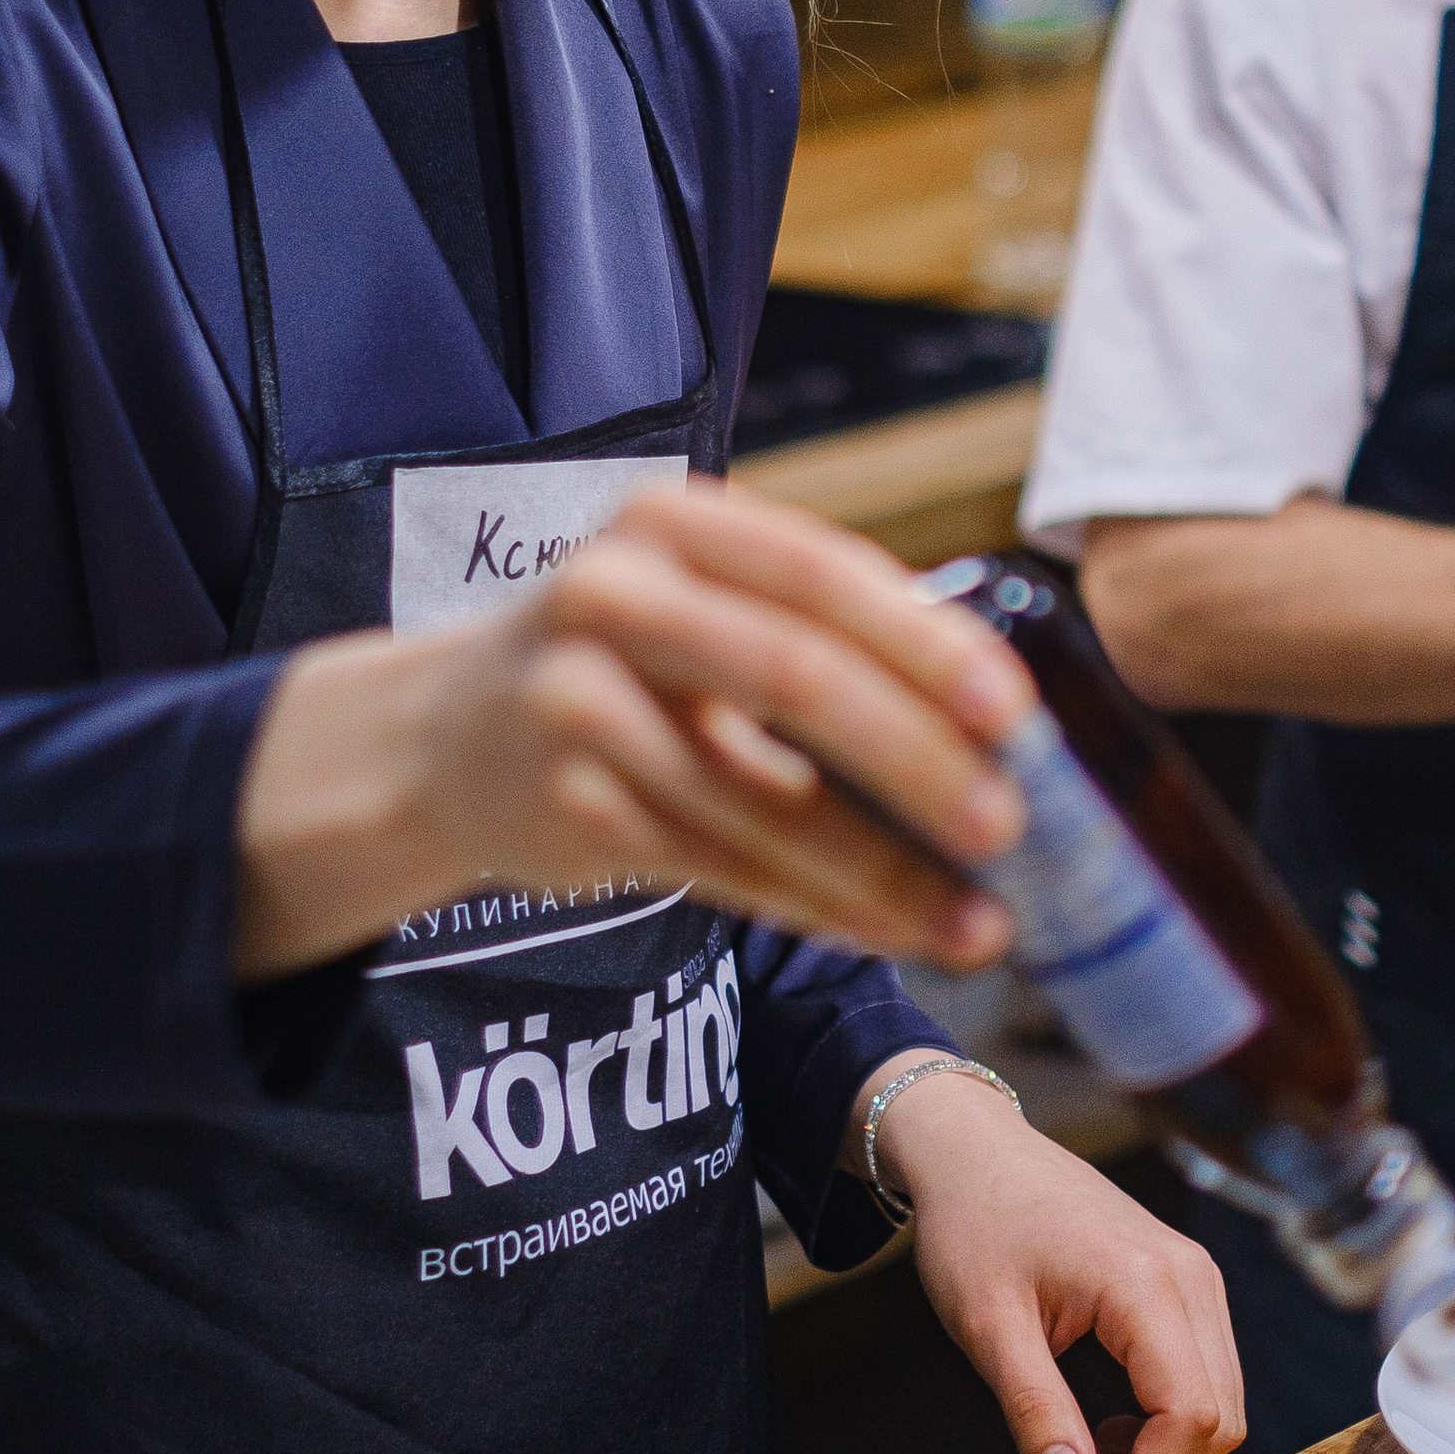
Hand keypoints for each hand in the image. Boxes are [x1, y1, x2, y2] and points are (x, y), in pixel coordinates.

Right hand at [234, 483, 1030, 977]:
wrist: (440, 736)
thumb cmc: (619, 664)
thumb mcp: (696, 602)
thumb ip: (819, 631)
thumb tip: (996, 718)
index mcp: (673, 525)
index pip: (819, 575)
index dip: (925, 644)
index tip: (1014, 711)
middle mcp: (613, 598)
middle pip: (796, 678)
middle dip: (917, 760)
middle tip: (1007, 825)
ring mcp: (578, 704)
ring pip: (759, 800)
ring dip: (881, 871)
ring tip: (975, 921)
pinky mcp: (566, 807)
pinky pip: (720, 867)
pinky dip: (816, 904)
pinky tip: (885, 928)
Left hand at [867, 1057, 1245, 1453]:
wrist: (973, 1149)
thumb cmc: (974, 1224)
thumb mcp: (988, 1328)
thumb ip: (1036, 1414)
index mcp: (1145, 1284)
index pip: (1192, 1417)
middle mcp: (1189, 1275)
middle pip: (1220, 1416)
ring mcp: (1193, 1273)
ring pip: (1219, 1397)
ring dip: (1165, 1447)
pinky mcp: (1183, 1278)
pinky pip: (1203, 1368)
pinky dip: (1167, 1413)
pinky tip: (1108, 1420)